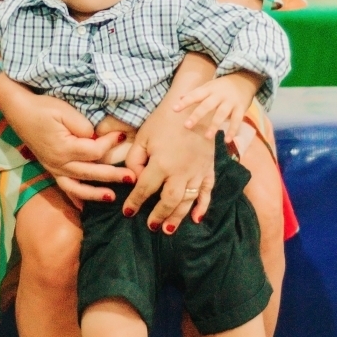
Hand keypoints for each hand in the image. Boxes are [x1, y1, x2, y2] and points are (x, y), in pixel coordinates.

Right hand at [0, 81, 132, 203]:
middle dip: (113, 176)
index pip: (95, 152)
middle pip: (91, 173)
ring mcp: (54, 168)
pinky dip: (75, 198)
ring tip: (112, 197)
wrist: (19, 111)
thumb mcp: (65, 111)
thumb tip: (96, 138)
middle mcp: (59, 163)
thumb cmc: (43, 108)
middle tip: (133, 178)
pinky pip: (64, 188)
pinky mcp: (51, 168)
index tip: (122, 136)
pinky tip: (84, 208)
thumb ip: (84, 126)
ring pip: (77, 186)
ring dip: (95, 194)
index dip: (110, 144)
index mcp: (65, 148)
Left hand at [123, 55, 218, 230]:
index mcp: (161, 163)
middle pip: (168, 201)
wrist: (195, 107)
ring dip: (177, 217)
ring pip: (187, 201)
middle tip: (151, 226)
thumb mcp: (143, 137)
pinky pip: (207, 192)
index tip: (127, 212)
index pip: (144, 189)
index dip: (134, 202)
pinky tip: (197, 219)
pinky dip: (203, 207)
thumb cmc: (165, 120)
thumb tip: (135, 180)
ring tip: (168, 229)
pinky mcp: (208, 169)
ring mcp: (197, 171)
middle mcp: (180, 171)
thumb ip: (135, 160)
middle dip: (158, 215)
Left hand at [173, 70, 263, 142]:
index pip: (195, 95)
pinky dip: (233, 130)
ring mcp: (230, 102)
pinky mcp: (241, 108)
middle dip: (197, 115)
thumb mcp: (209, 86)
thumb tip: (179, 98)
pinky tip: (227, 140)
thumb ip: (195, 93)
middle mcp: (219, 95)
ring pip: (221, 114)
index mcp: (209, 89)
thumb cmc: (223, 85)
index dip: (185, 102)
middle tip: (187, 125)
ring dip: (214, 125)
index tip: (174, 109)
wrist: (245, 78)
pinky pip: (237, 120)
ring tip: (207, 137)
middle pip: (207, 105)